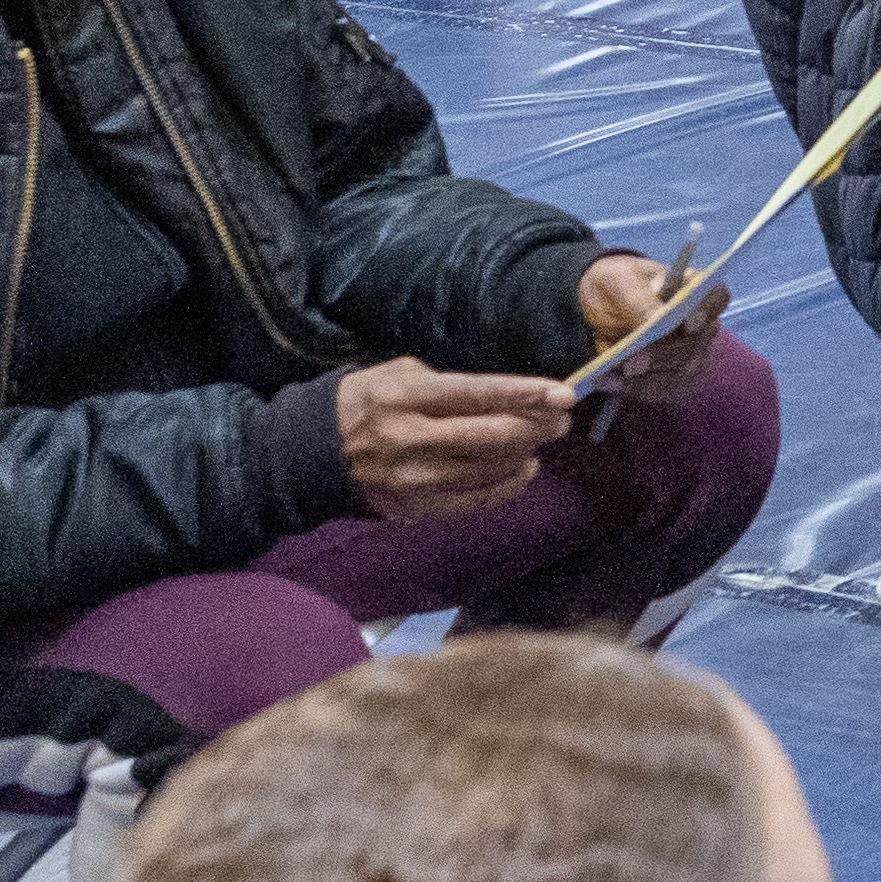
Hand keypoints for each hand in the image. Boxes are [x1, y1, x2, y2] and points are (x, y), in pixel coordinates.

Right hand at [334, 360, 573, 517]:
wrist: (317, 453)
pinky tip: (523, 470)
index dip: (526, 394)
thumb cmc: (365, 403)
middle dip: (536, 426)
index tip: (563, 393)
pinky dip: (507, 485)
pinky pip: (476, 500)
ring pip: (490, 469)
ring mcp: (415, 478)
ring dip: (526, 454)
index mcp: (407, 397)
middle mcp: (412, 439)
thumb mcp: (399, 374)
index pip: (479, 394)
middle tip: (561, 418)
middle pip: (492, 435)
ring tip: (542, 440)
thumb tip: (509, 397)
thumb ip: (451, 385)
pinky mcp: (417, 507)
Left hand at [576, 250, 727, 404]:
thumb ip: (640, 298)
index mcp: (691, 288)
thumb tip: (659, 318)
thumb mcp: (617, 281)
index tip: (687, 326)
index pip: (717, 298)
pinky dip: (641, 390)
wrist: (595, 312)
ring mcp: (694, 352)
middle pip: (697, 343)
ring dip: (648, 378)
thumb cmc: (612, 286)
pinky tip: (615, 384)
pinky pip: (670, 390)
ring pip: (685, 372)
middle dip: (662, 356)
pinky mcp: (681, 377)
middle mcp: (701, 321)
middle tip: (628, 365)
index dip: (708, 312)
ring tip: (611, 376)